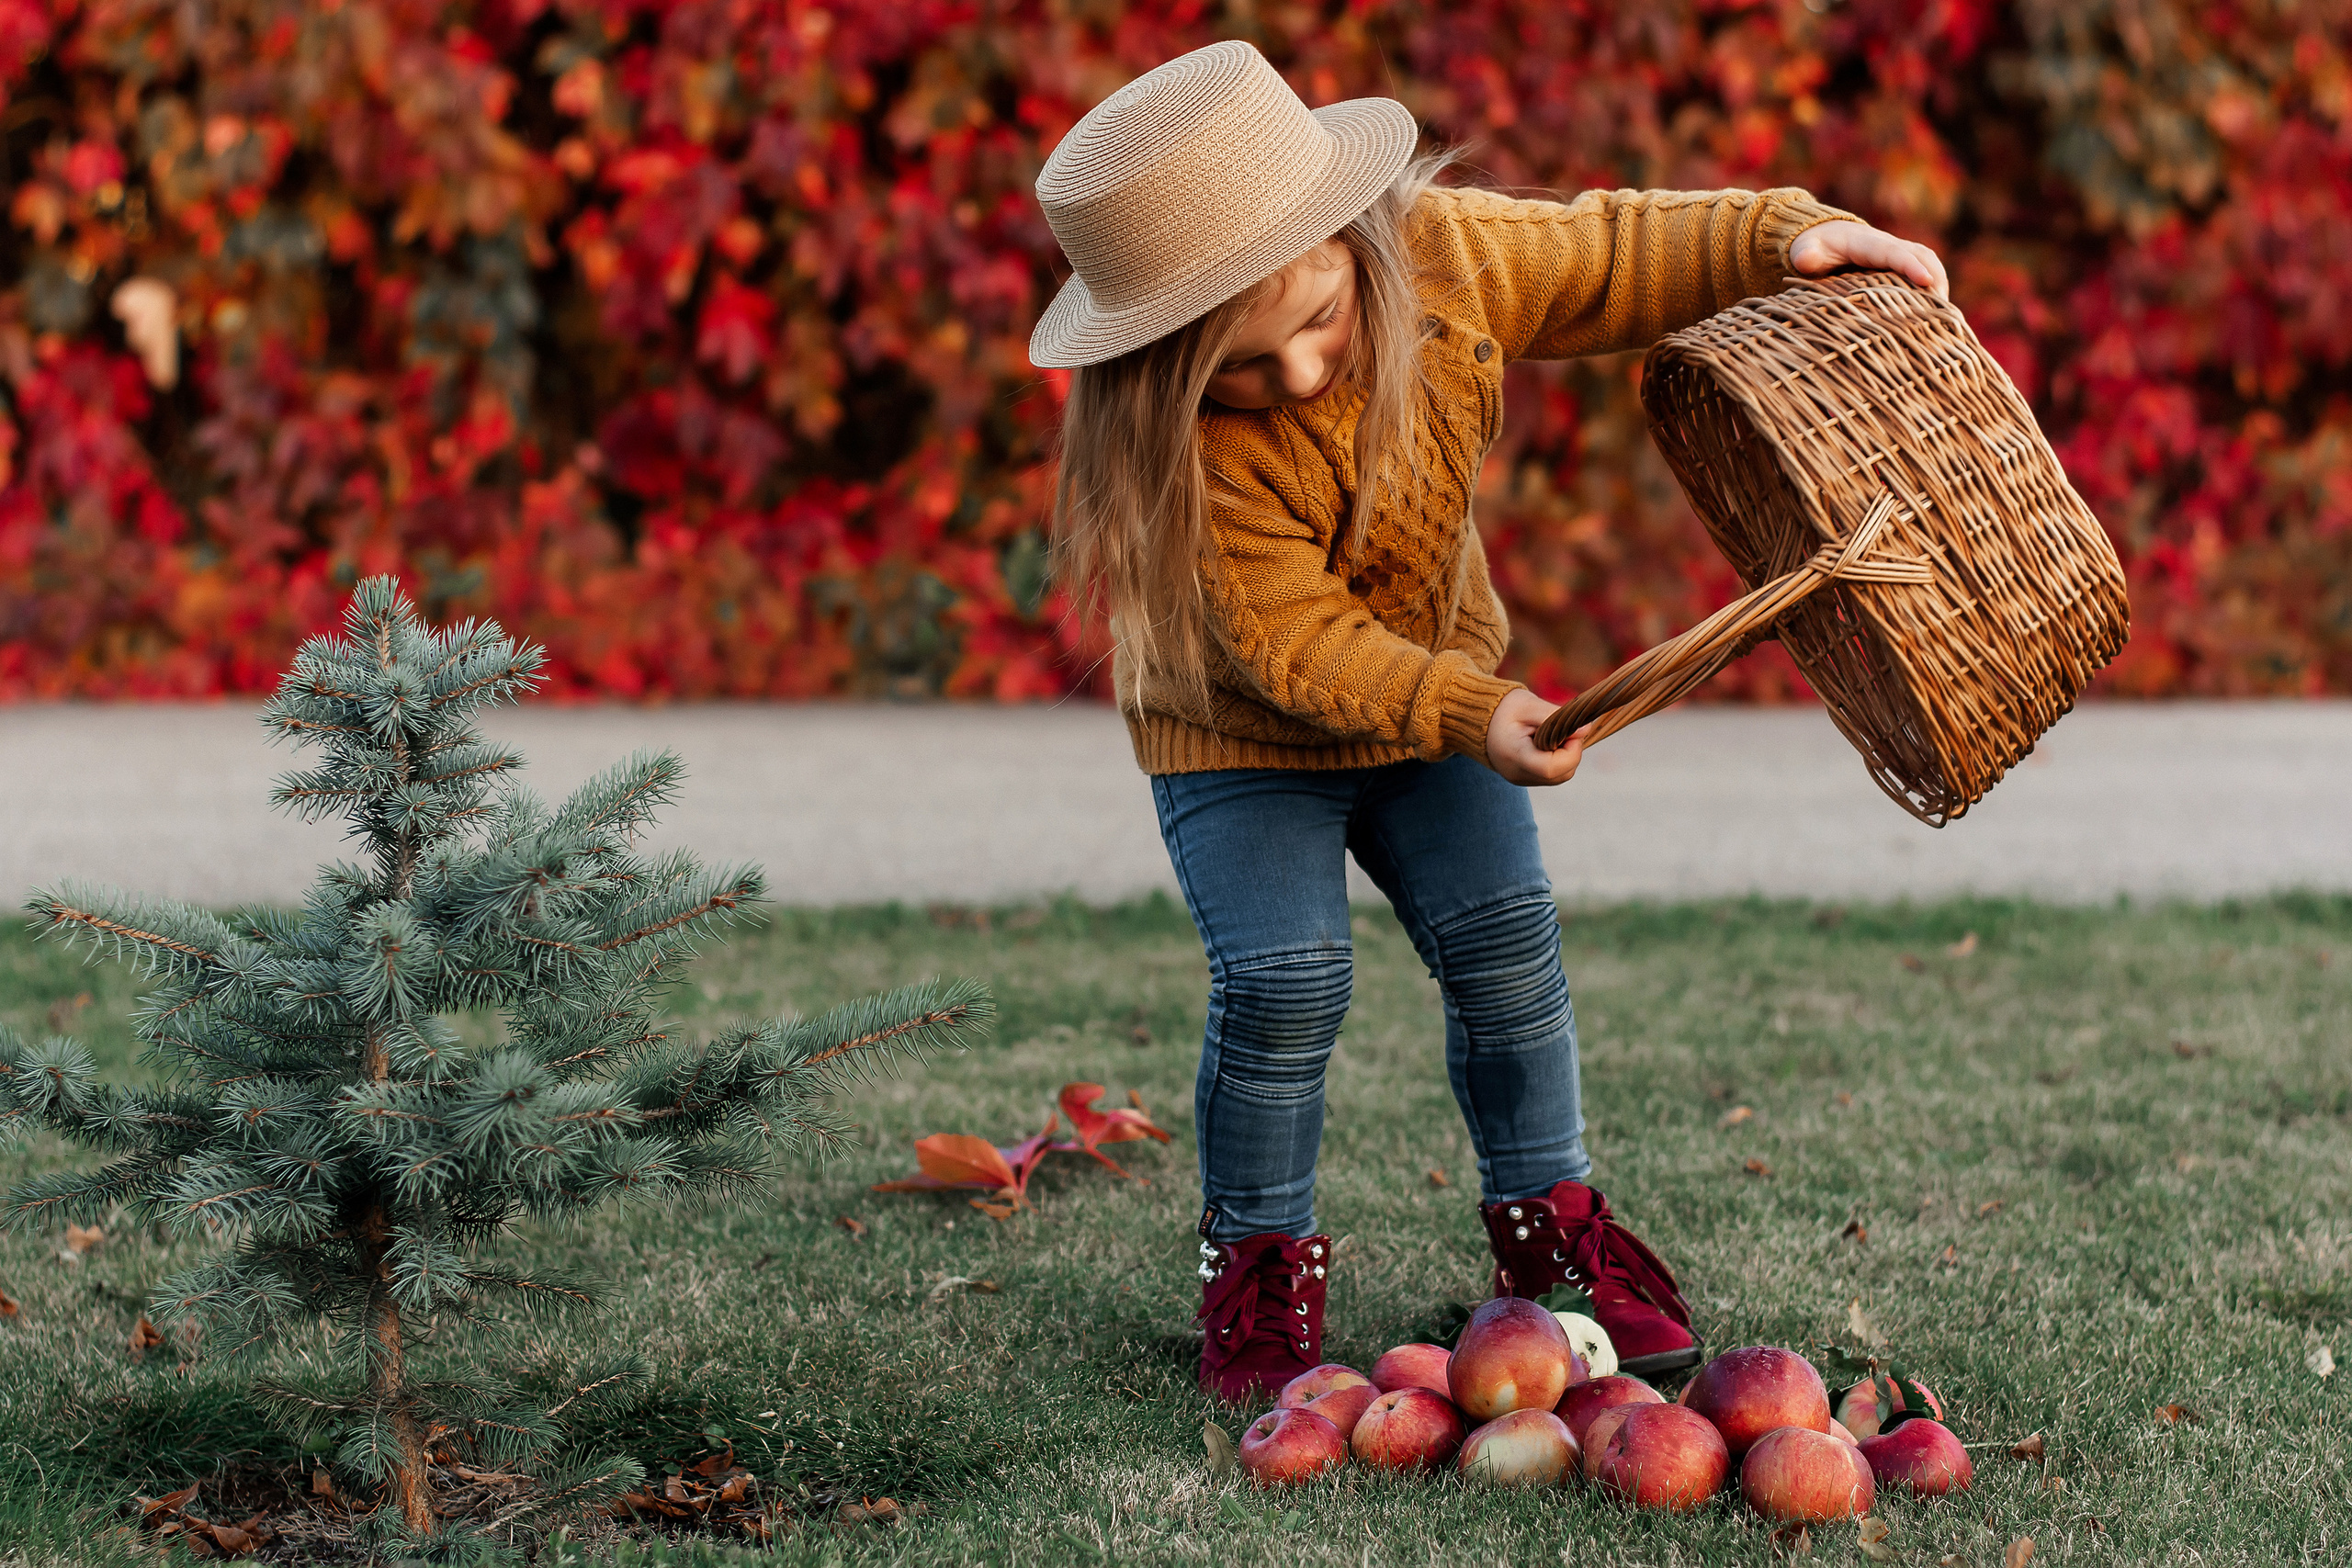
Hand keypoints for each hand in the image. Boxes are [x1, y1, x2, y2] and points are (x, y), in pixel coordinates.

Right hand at [1484, 688, 1592, 786]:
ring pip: (1560, 777)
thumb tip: (1585, 729)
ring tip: (1553, 736)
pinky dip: (1558, 760)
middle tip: (1563, 731)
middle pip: (1561, 774)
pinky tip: (1548, 743)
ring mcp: (1521, 779)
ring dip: (1567, 757)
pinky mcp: (1525, 779)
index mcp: (1515, 756)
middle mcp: (1517, 774)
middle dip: (1572, 752)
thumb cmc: (1502, 709)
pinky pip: (1552, 776)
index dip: (1571, 751)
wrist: (1478, 720)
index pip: (1552, 767)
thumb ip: (1556, 716)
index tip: (1569, 731)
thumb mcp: (1528, 705)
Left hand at [1788, 220, 1948, 300]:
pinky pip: (1924, 269)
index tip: (1926, 281)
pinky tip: (1935, 312)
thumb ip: (1805, 255)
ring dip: (1939, 283)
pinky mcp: (1900, 262)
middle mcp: (1886, 244)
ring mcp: (1896, 252)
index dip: (1910, 266)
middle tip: (1942, 308)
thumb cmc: (1813, 247)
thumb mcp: (1804, 250)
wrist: (1823, 236)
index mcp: (1865, 242)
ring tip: (1944, 314)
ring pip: (1927, 261)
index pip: (1893, 252)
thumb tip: (1806, 260)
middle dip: (1934, 277)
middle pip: (1921, 254)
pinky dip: (1934, 286)